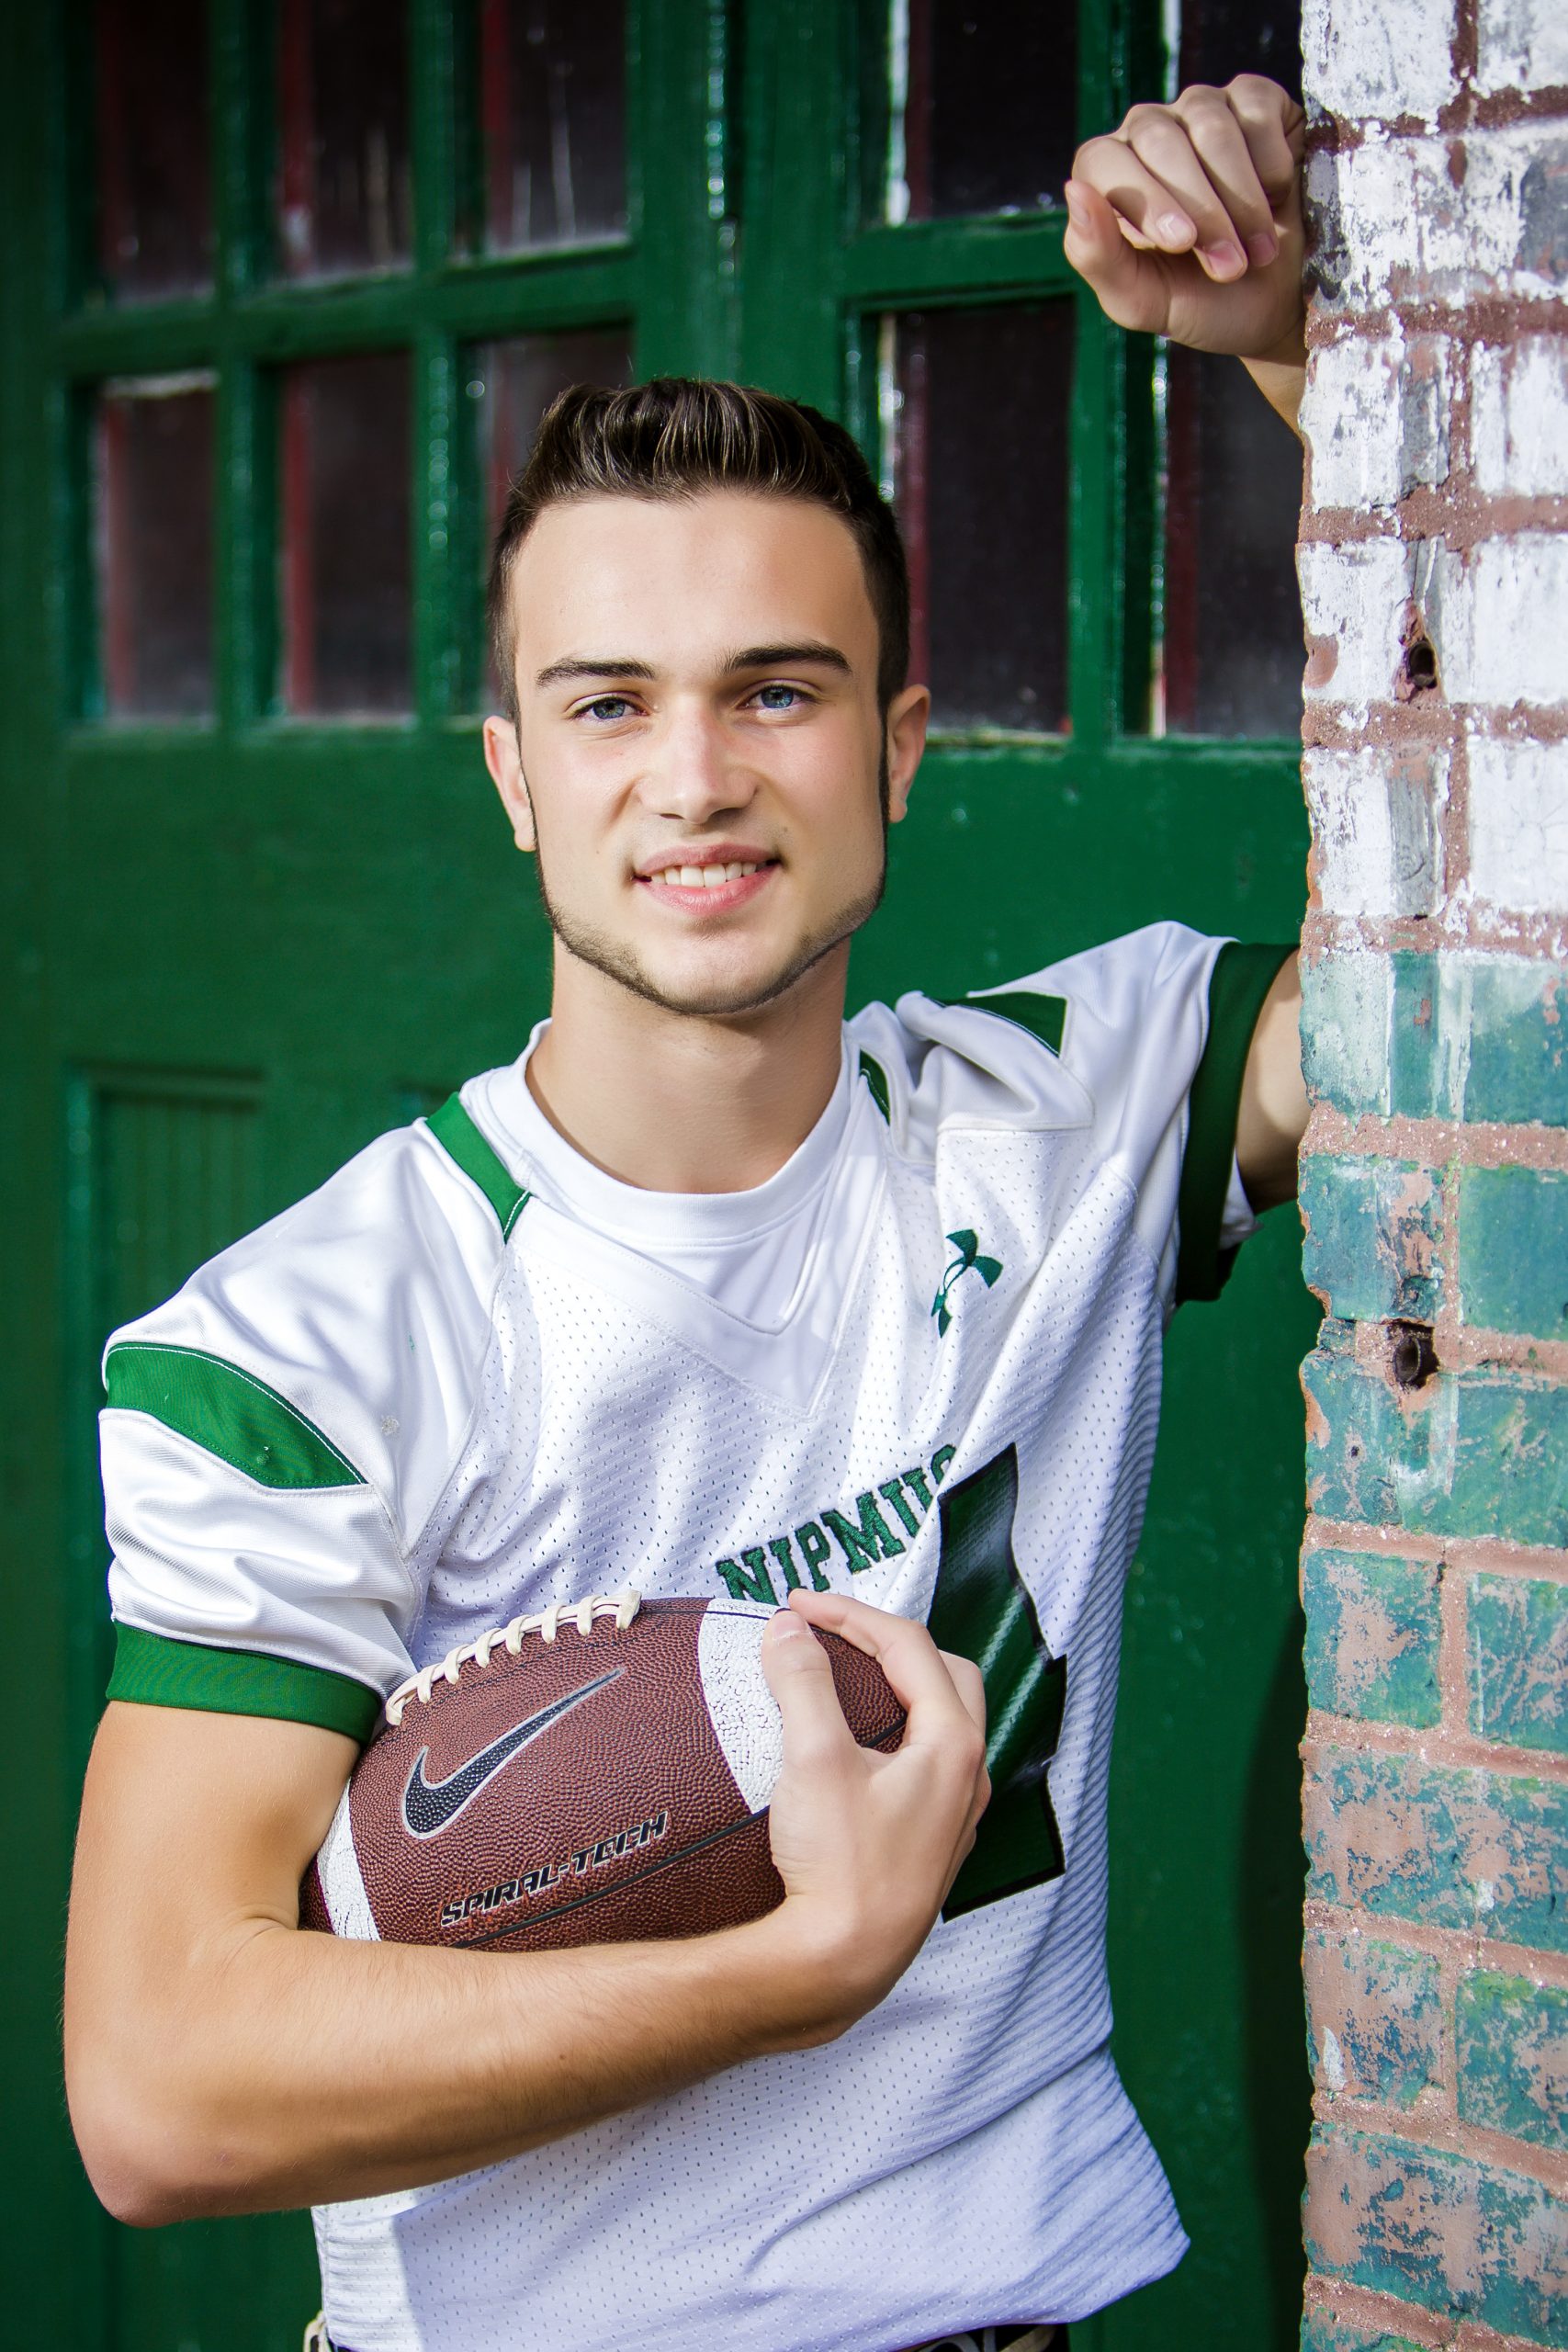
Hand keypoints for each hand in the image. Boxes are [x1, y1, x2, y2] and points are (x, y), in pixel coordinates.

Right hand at [757, 1589, 988, 2036]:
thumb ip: (804, 1683)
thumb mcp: (814, 1760)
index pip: (908, 1645)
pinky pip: (924, 1765)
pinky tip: (853, 1751)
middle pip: (941, 1674)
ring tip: (841, 1682)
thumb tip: (788, 1630)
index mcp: (953, 1743)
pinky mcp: (931, 1844)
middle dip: (887, 1642)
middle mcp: (969, 1776)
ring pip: (939, 1722)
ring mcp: (955, 1814)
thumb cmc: (840, 1867)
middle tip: (831, 1633)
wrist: (843, 1965)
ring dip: (895, 1688)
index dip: (850, 1613)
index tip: (798, 1606)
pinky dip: (892, 1734)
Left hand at [1065, 76, 1305, 365]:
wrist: (1276, 304)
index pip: (1102, 161)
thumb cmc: (1200, 302)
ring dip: (1241, 198)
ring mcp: (1200, 109)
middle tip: (1228, 267)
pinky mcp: (1255, 100)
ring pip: (1211, 126)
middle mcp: (1148, 132)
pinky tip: (1277, 199)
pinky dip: (1272, 164)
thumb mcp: (1141, 300)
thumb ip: (1097, 256)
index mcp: (1108, 176)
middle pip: (1159, 141)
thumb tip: (1074, 192)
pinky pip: (1257, 110)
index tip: (1182, 244)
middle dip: (1201, 211)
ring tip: (1257, 252)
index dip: (1143, 200)